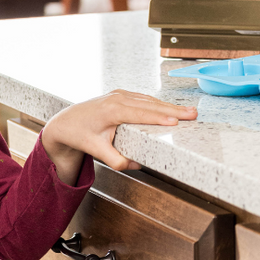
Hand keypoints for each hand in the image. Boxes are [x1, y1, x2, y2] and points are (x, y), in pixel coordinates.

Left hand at [41, 89, 196, 184]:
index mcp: (111, 110)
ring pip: (149, 100)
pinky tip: (171, 109)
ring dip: (169, 106)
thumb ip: (115, 160)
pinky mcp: (121, 95)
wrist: (66, 122)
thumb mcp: (96, 151)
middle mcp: (116, 98)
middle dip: (173, 109)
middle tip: (193, 115)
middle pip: (150, 104)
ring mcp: (119, 94)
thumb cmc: (80, 134)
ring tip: (189, 112)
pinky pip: (144, 99)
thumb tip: (136, 164)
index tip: (176, 122)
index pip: (140, 114)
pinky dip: (159, 104)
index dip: (159, 118)